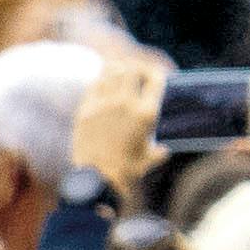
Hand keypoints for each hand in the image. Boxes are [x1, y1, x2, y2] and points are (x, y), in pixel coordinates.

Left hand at [71, 58, 165, 201]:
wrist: (97, 181)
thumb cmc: (126, 172)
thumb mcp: (148, 160)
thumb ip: (158, 152)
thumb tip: (163, 150)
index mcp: (146, 113)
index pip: (156, 79)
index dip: (155, 73)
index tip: (152, 76)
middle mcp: (126, 105)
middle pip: (132, 70)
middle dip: (134, 69)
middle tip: (132, 73)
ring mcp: (104, 106)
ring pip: (112, 74)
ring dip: (117, 71)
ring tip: (117, 74)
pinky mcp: (85, 111)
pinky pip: (94, 86)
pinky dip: (100, 81)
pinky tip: (102, 83)